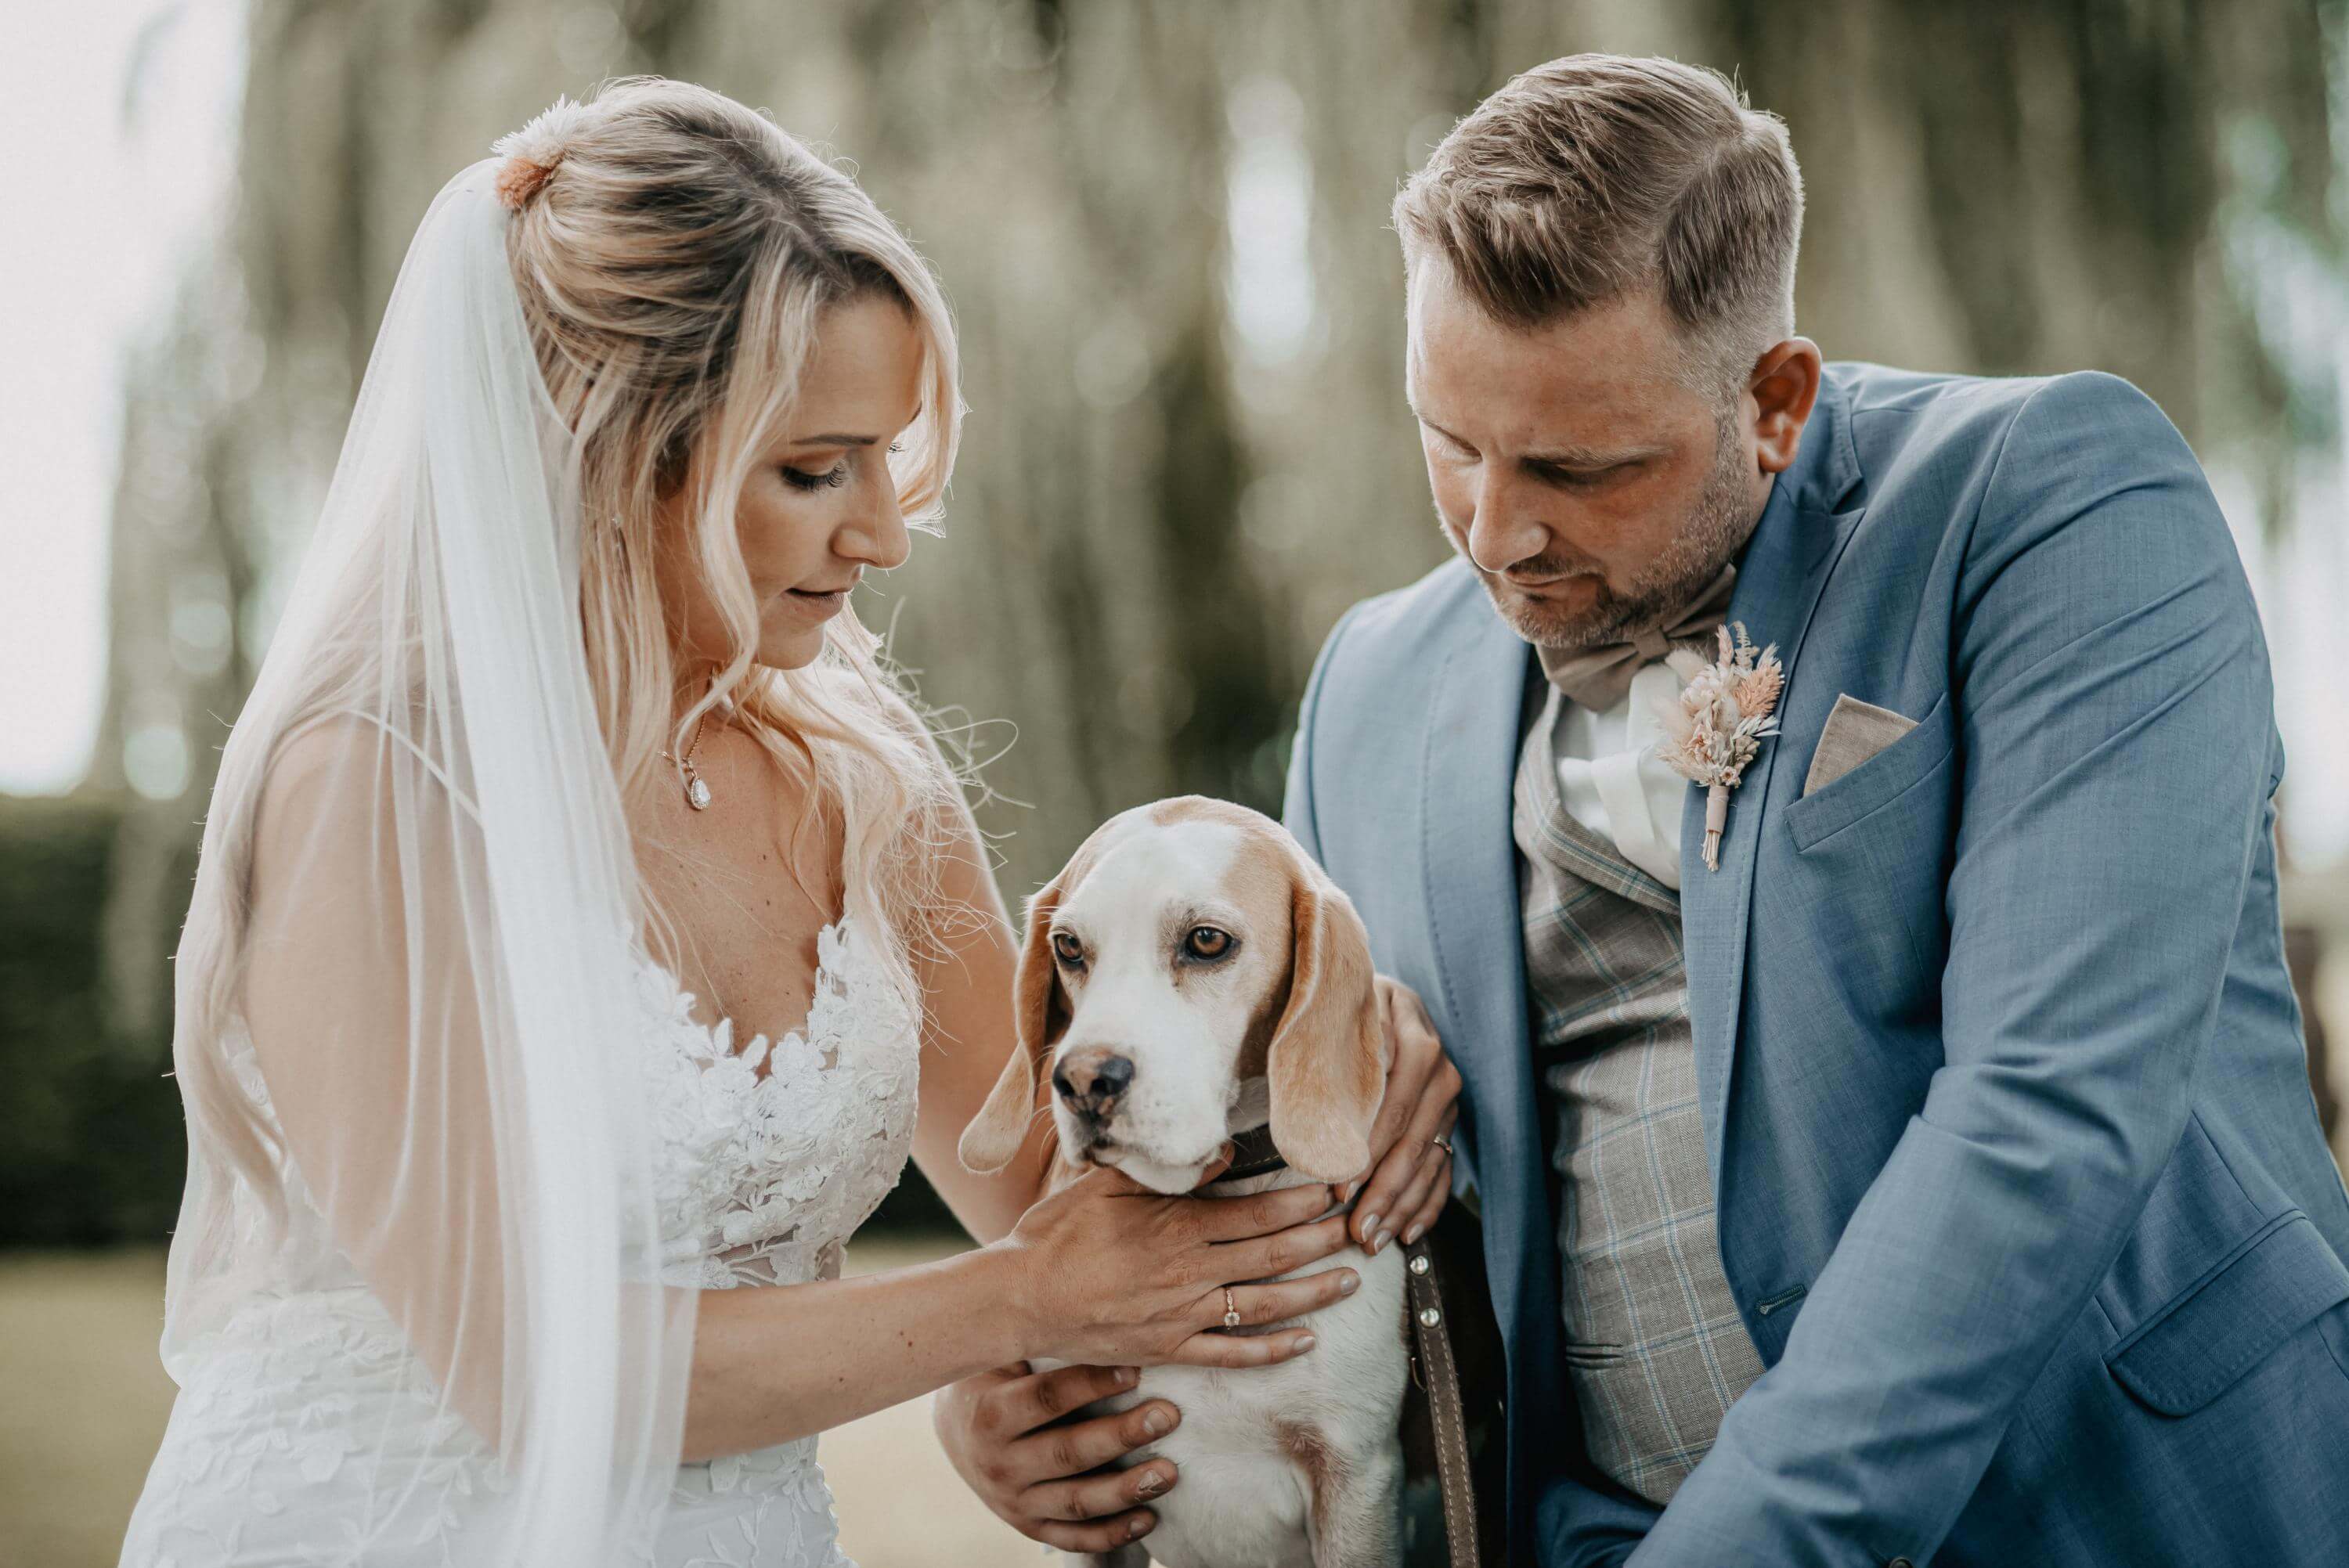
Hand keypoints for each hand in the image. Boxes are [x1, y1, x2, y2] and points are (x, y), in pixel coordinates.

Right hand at [934, 1361, 1180, 1554]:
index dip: (1091, 1385)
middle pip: (1067, 1453)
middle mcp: (1000, 1464)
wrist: (954, 1430)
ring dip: (1125, 1490)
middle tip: (1167, 1416)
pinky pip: (1073, 1537)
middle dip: (1121, 1435)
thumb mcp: (1002, 1358)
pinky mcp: (1029, 1526)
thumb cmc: (993, 1379)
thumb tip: (1102, 1321)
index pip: (1047, 1400)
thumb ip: (1042, 1345)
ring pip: (1076, 1502)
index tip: (1137, 1370)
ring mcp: (1013, 1502)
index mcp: (991, 1415)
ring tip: (1168, 1474)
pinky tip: (1148, 1518)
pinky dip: (1113, 1533)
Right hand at [999, 1160, 1357, 1367]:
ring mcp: (1181, 1315)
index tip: (1337, 1188)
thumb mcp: (1105, 1183)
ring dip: (1312, 1293)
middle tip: (1362, 1226)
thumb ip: (1165, 1169)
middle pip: (1271, 1255)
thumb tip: (1221, 1150)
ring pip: (1261, 1304)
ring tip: (1351, 1280)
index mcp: (1175, 1226)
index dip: (1302, 1202)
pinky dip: (1271, 1351)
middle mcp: (1187, 1271)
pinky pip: (1230, 1354)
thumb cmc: (1057, 1234)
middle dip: (1321, 1240)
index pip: (1255, 1212)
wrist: (1019, 1298)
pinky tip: (1305, 1342)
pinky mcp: (1169, 1348)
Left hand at [1344, 975, 1459, 1254]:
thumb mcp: (1345, 1009)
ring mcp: (1448, 1102)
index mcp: (1418, 1044)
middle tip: (1356, 1230)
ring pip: (1428, 1164)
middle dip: (1383, 1193)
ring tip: (1373, 1241)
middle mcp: (1441, 1074)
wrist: (1385, 997)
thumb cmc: (1350, 1008)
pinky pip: (1443, 1172)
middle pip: (1411, 1144)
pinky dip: (1426, 1206)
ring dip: (1401, 1208)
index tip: (1337, 1189)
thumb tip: (1334, 1091)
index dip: (1365, 1153)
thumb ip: (1342, 1043)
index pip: (1392, 1110)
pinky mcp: (1448, 1122)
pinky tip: (1405, 1234)